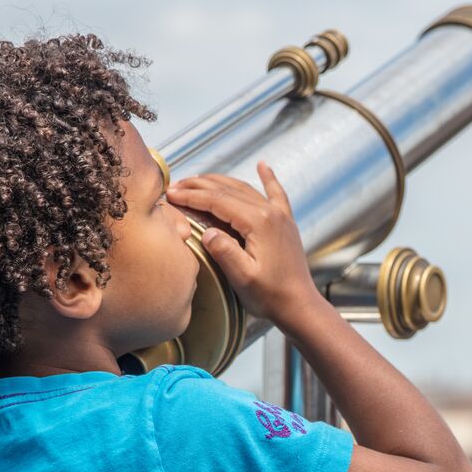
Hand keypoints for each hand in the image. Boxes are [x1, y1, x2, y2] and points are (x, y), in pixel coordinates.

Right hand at [167, 162, 322, 326]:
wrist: (300, 306)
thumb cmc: (271, 296)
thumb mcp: (242, 278)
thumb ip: (224, 252)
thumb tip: (207, 232)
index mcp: (259, 222)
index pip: (217, 201)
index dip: (191, 196)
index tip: (171, 193)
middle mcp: (271, 212)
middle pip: (228, 190)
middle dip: (199, 186)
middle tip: (176, 184)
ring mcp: (280, 215)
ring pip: (245, 189)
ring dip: (220, 182)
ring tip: (198, 179)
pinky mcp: (286, 223)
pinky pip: (276, 193)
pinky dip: (268, 178)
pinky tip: (263, 165)